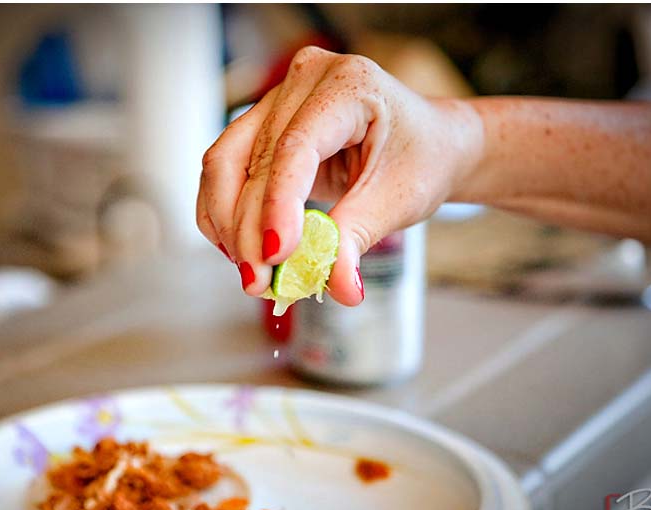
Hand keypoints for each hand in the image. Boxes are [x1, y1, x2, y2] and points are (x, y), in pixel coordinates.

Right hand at [196, 46, 482, 304]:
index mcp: (349, 85)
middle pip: (253, 159)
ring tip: (251, 274)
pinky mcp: (260, 125)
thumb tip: (339, 289)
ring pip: (224, 164)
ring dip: (230, 226)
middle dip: (249, 230)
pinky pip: (225, 171)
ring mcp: (276, 99)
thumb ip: (357, 239)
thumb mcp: (398, 200)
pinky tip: (241, 250)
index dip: (279, 204)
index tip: (274, 256)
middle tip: (257, 283)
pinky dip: (226, 216)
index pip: (297, 146)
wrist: (425, 143)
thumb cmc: (420, 159)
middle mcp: (305, 80)